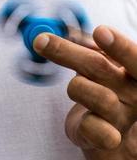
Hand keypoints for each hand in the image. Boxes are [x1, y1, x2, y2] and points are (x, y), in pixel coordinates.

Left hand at [34, 26, 136, 159]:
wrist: (110, 134)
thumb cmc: (103, 93)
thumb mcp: (99, 68)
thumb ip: (84, 51)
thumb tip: (48, 36)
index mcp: (135, 74)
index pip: (135, 58)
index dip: (119, 46)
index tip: (100, 31)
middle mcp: (135, 95)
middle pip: (99, 68)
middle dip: (68, 53)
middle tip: (42, 41)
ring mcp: (122, 118)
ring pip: (95, 96)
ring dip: (76, 86)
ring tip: (76, 87)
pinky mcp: (107, 138)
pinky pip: (93, 128)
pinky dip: (84, 122)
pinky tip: (84, 119)